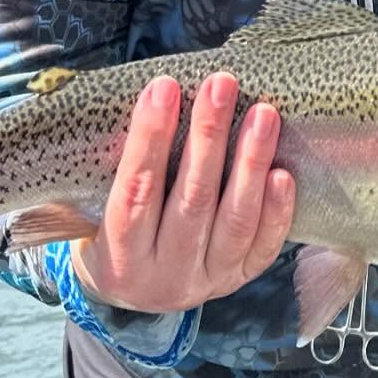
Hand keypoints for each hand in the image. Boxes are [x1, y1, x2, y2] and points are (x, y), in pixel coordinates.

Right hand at [70, 72, 294, 312]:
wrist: (132, 292)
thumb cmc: (111, 230)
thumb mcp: (94, 208)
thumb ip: (115, 166)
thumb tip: (150, 95)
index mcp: (119, 255)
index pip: (135, 191)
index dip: (150, 138)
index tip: (164, 87)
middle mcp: (165, 274)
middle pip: (192, 201)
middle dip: (208, 137)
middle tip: (221, 85)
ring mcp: (207, 280)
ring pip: (235, 222)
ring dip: (250, 163)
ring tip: (263, 114)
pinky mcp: (240, 279)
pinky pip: (263, 247)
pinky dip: (276, 210)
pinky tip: (283, 172)